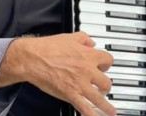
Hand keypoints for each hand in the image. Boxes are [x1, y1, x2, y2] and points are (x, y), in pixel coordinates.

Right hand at [0, 32, 115, 115]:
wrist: (34, 58)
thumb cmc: (49, 47)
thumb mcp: (70, 37)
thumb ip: (84, 38)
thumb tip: (90, 42)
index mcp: (88, 55)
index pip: (108, 60)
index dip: (106, 64)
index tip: (104, 66)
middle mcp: (88, 70)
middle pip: (106, 81)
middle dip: (105, 85)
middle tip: (102, 87)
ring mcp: (80, 84)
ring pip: (100, 98)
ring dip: (106, 106)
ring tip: (111, 111)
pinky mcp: (70, 94)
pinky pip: (85, 108)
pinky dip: (92, 115)